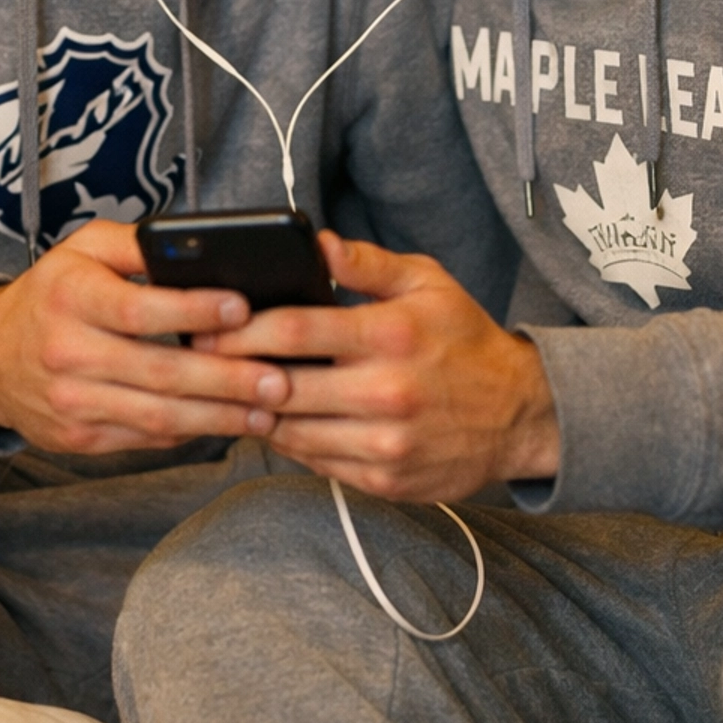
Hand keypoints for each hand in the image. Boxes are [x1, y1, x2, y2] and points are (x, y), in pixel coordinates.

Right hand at [0, 221, 290, 453]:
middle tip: (278, 379)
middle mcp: (66, 352)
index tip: (243, 308)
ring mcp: (72, 402)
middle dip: (226, 378)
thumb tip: (201, 244)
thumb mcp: (82, 249)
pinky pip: (146, 437)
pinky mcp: (80, 438)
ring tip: (267, 411)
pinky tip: (229, 423)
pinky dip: (192, 432)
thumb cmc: (52, 294)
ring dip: (219, 416)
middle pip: (158, 372)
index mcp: (69, 296)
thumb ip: (137, 243)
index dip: (193, 311)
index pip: (138, 308)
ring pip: (158, 415)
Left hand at [200, 234, 559, 501]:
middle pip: (279, 386)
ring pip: (289, 431)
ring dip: (253, 411)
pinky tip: (276, 420)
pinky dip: (287, 441)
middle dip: (231, 373)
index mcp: (391, 336)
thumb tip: (317, 243)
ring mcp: (384, 442)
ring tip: (229, 390)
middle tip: (201, 362)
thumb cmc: (466, 342)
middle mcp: (386, 393)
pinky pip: (313, 461)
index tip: (207, 326)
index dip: (239, 329)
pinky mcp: (383, 479)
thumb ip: (368, 263)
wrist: (521, 415)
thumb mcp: (429, 283)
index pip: (294, 331)